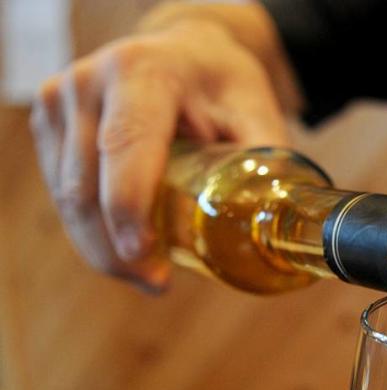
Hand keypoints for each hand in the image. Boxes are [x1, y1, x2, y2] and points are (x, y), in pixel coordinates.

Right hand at [30, 15, 289, 289]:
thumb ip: (268, 163)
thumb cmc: (224, 85)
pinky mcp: (49, 124)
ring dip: (103, 249)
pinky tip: (124, 257)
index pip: (126, 145)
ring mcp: (61, 101)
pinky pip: (62, 194)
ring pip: (68, 197)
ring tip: (148, 277)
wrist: (184, 51)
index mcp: (144, 71)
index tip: (145, 257)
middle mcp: (91, 81)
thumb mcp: (257, 111)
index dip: (130, 206)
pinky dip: (90, 233)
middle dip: (117, 247)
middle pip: (87, 183)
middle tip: (157, 283)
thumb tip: (279, 229)